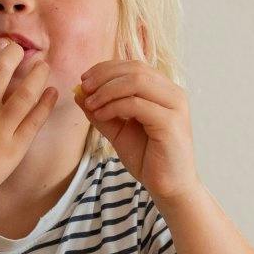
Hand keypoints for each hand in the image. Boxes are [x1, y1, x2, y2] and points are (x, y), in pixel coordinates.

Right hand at [0, 39, 57, 216]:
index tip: (6, 45)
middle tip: (25, 50)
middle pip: (3, 72)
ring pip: (25, 93)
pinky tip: (52, 92)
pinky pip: (34, 121)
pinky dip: (46, 104)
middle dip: (16, 55)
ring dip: (37, 75)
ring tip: (44, 65)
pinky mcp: (13, 150)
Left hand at [76, 60, 200, 208]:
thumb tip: (79, 92)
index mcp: (163, 91)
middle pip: (135, 69)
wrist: (168, 187)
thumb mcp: (118, 130)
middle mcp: (173, 94)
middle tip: (84, 88)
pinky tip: (101, 115)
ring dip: (107, 90)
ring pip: (136, 81)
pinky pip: (136, 104)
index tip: (84, 80)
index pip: (134, 66)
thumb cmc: (147, 158)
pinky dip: (114, 106)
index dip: (106, 68)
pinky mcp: (170, 122)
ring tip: (90, 103)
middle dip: (104, 76)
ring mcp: (174, 106)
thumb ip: (102, 110)